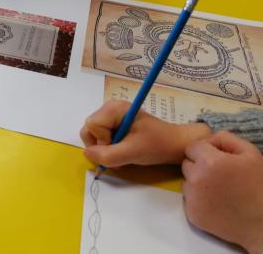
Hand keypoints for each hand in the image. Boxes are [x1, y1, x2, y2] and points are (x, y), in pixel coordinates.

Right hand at [80, 100, 210, 166]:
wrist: (175, 144)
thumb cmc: (156, 145)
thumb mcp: (132, 152)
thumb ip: (108, 155)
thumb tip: (87, 154)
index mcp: (114, 108)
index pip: (91, 125)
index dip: (101, 141)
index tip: (119, 147)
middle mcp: (110, 108)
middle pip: (89, 129)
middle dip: (100, 146)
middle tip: (118, 156)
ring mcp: (112, 115)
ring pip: (94, 134)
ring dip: (104, 149)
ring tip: (121, 155)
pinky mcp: (115, 123)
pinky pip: (101, 136)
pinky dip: (108, 147)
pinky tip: (122, 151)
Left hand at [183, 132, 262, 253]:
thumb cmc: (258, 185)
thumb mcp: (250, 153)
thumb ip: (225, 138)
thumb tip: (207, 138)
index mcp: (209, 161)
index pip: (191, 147)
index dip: (204, 152)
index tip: (216, 159)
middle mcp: (196, 178)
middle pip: (187, 164)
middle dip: (199, 166)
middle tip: (218, 176)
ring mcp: (192, 198)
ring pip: (186, 181)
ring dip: (197, 182)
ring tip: (218, 189)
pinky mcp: (192, 214)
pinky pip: (188, 199)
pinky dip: (198, 199)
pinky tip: (215, 202)